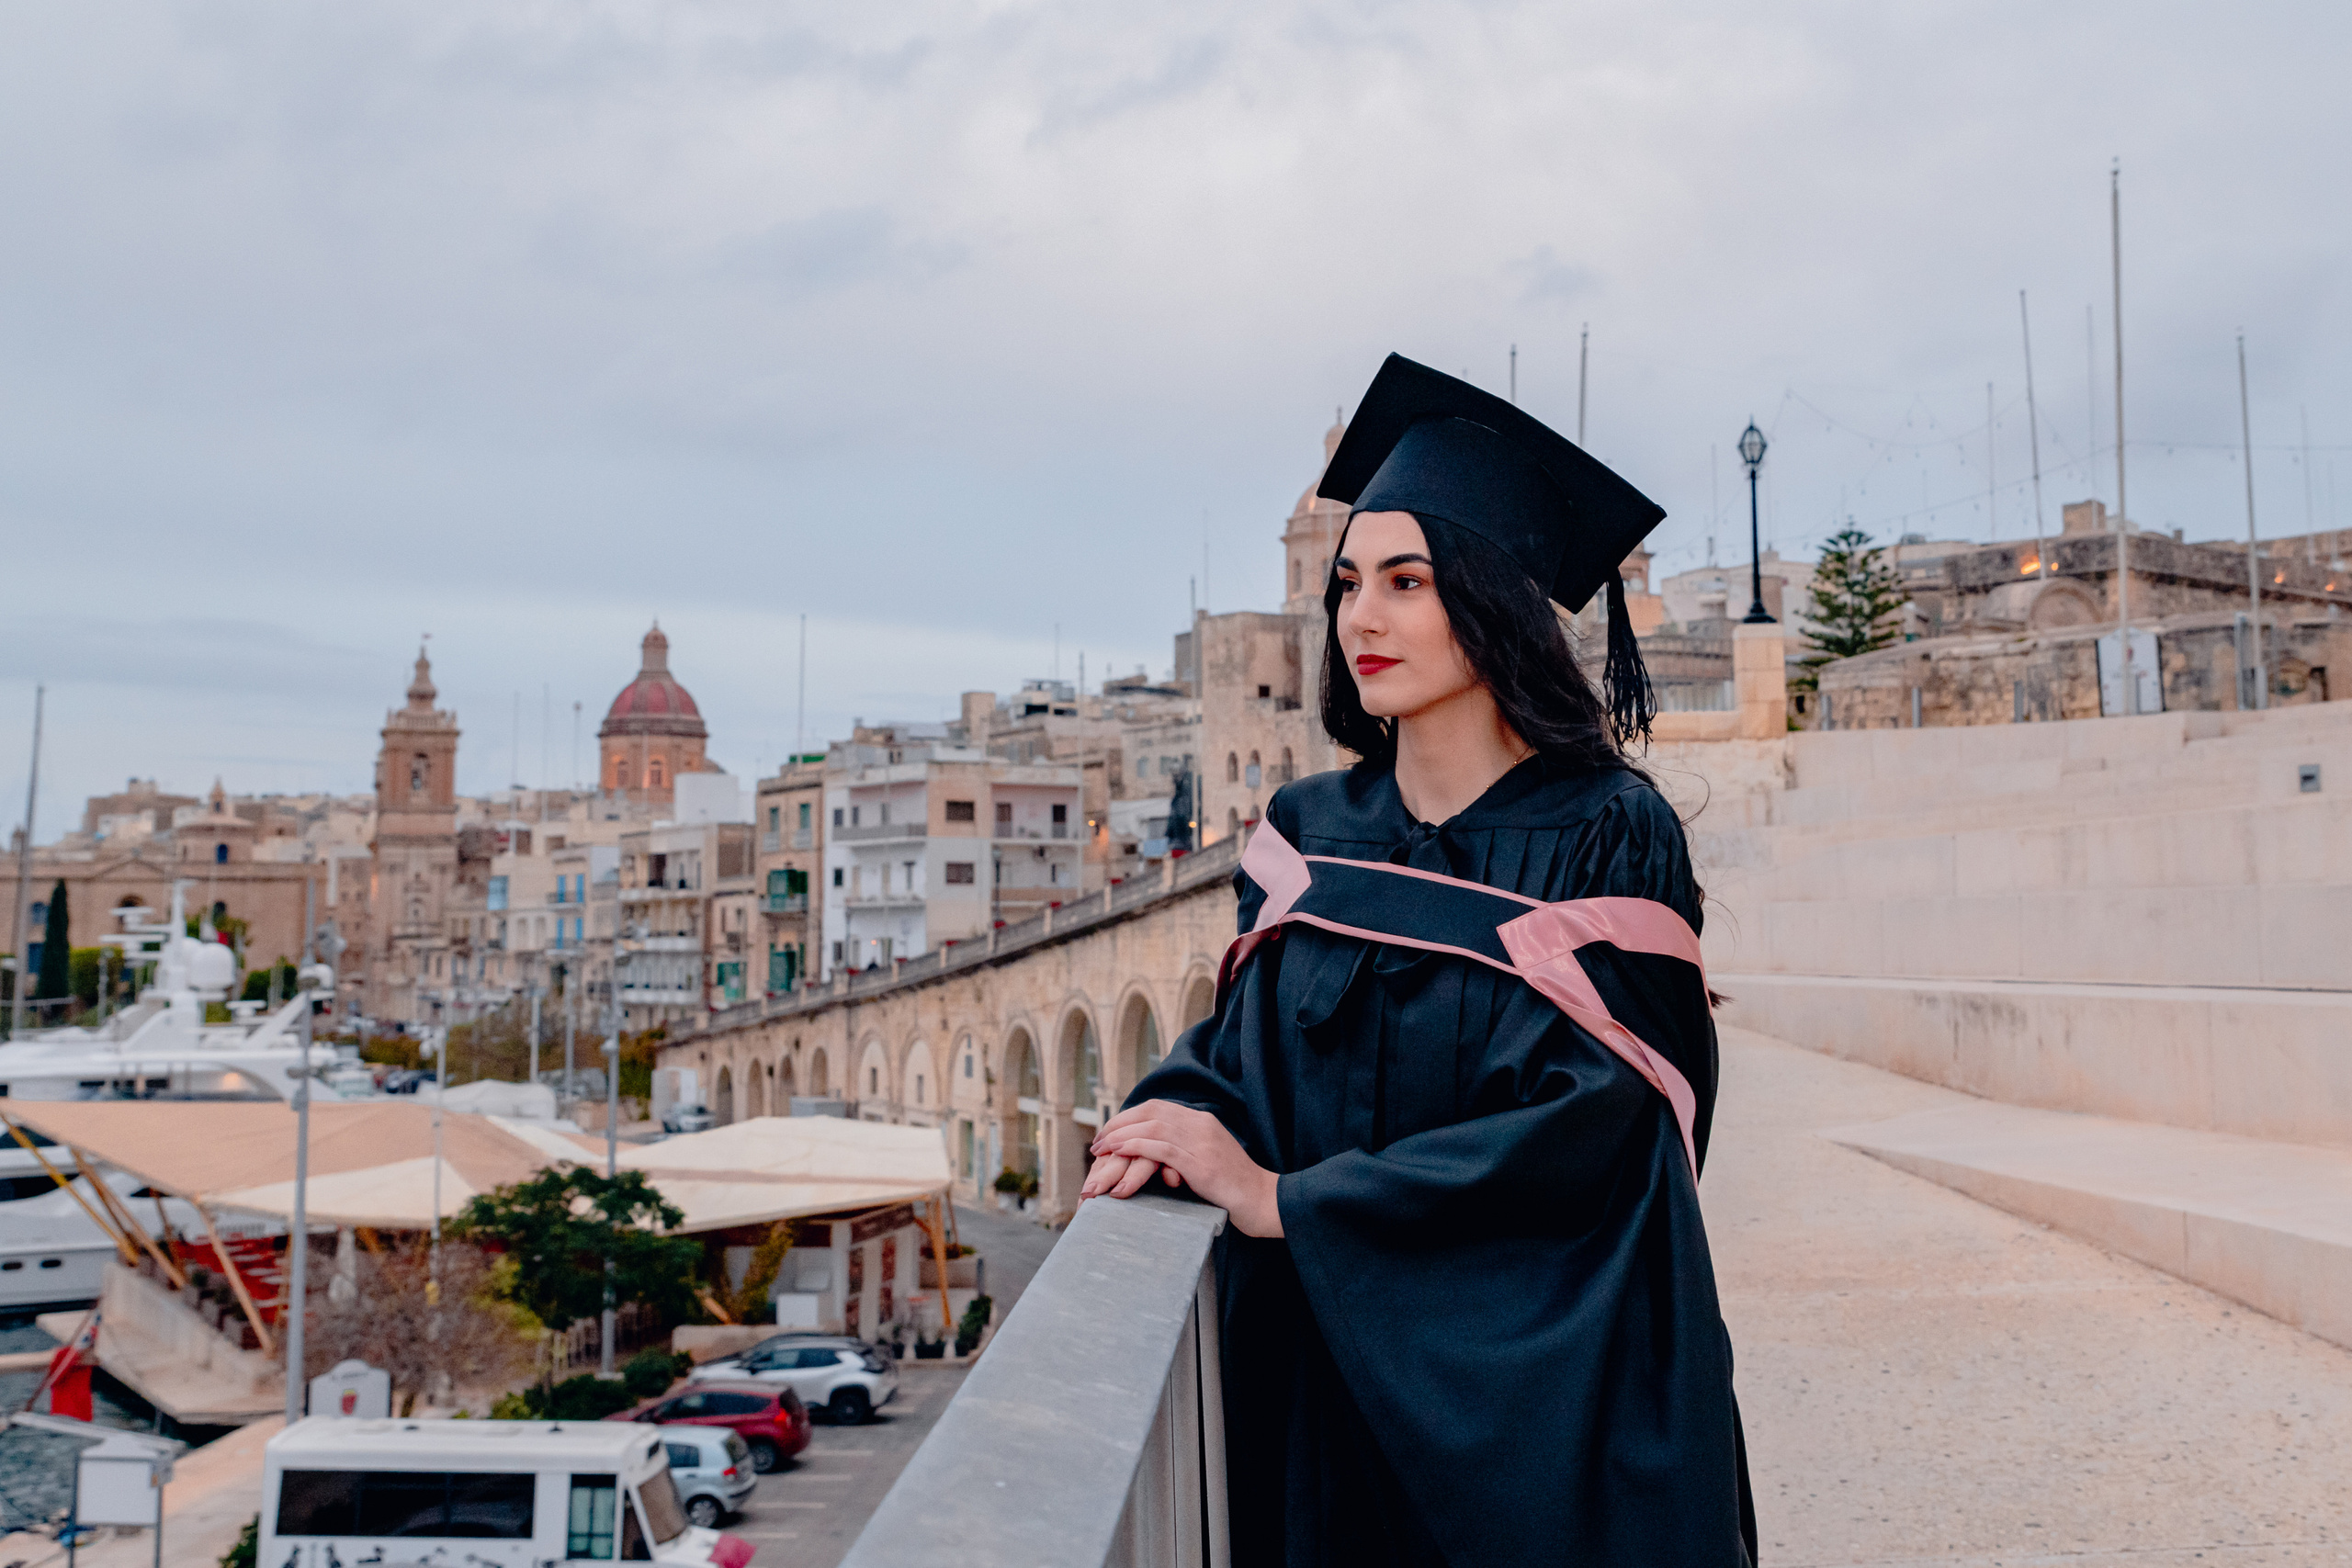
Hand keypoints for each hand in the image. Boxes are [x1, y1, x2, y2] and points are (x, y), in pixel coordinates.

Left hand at [1087, 1100, 1283, 1237]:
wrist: (1263, 1200)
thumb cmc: (1235, 1187)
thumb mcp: (1208, 1160)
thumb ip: (1185, 1150)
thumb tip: (1155, 1154)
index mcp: (1203, 1121)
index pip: (1158, 1108)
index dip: (1130, 1117)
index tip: (1110, 1131)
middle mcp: (1201, 1125)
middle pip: (1150, 1112)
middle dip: (1119, 1123)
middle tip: (1098, 1140)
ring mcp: (1201, 1142)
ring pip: (1152, 1127)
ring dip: (1121, 1135)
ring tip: (1101, 1148)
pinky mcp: (1200, 1163)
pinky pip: (1161, 1148)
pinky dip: (1135, 1147)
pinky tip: (1119, 1152)